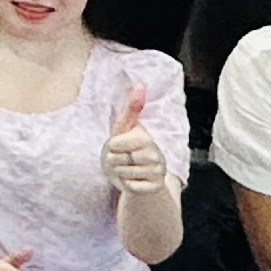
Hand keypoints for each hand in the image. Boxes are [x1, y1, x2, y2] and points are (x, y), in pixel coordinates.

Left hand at [99, 77, 168, 195]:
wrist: (143, 177)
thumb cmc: (129, 149)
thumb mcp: (125, 129)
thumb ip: (132, 108)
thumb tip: (140, 83)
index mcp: (148, 139)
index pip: (117, 143)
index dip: (111, 146)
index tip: (115, 146)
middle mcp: (157, 155)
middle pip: (118, 160)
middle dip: (114, 161)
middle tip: (120, 159)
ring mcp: (158, 172)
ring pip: (123, 174)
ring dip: (119, 173)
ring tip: (126, 169)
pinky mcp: (155, 188)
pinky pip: (130, 187)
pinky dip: (126, 185)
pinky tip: (131, 180)